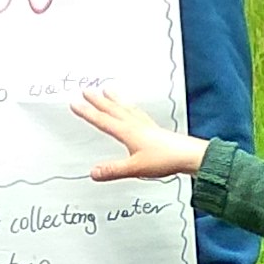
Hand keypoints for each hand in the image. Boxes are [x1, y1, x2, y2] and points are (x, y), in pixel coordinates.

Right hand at [68, 88, 205, 179]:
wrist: (188, 155)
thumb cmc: (165, 159)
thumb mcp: (135, 168)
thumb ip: (114, 170)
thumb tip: (93, 172)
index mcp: (128, 132)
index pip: (103, 121)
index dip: (87, 112)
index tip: (75, 103)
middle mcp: (135, 125)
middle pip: (113, 110)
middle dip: (98, 101)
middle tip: (86, 90)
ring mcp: (145, 125)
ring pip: (125, 108)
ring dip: (114, 100)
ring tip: (108, 90)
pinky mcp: (154, 129)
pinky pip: (137, 113)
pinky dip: (130, 107)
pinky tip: (132, 109)